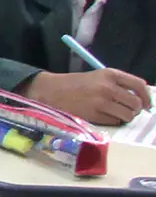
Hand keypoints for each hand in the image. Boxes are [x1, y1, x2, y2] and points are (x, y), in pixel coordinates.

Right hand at [26, 68, 152, 127]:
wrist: (51, 91)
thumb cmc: (75, 84)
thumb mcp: (97, 77)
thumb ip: (118, 84)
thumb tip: (140, 100)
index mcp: (110, 74)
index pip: (139, 85)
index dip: (146, 96)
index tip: (147, 104)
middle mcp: (107, 87)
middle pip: (136, 103)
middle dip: (135, 109)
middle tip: (128, 110)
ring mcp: (101, 102)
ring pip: (128, 115)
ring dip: (125, 117)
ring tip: (115, 114)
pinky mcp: (94, 115)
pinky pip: (115, 122)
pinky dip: (113, 121)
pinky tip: (103, 116)